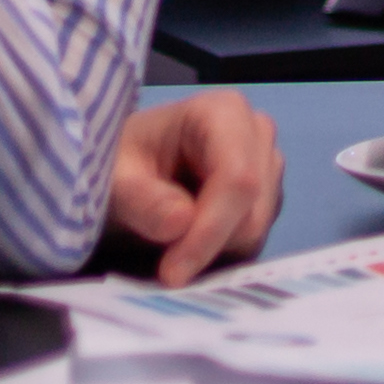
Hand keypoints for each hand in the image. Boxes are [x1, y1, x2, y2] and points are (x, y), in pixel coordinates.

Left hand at [108, 91, 278, 281]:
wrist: (129, 167)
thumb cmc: (122, 162)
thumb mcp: (115, 178)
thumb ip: (142, 200)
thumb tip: (181, 223)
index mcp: (225, 112)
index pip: (237, 179)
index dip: (210, 229)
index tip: (173, 271)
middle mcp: (257, 134)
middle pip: (252, 210)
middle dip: (208, 245)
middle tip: (164, 267)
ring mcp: (268, 166)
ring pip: (255, 230)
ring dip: (212, 250)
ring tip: (169, 242)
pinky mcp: (267, 197)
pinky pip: (254, 240)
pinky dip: (219, 252)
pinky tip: (188, 238)